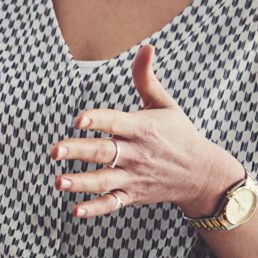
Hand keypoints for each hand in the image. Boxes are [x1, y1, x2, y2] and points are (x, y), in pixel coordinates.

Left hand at [51, 41, 242, 220]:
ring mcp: (133, 177)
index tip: (79, 119)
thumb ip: (146, 79)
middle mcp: (137, 154)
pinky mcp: (132, 195)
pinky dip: (94, 209)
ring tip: (58, 182)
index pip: (116, 122)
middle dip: (79, 151)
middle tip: (55, 150)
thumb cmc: (178, 134)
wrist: (201, 173)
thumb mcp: (165, 104)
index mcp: (143, 128)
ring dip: (81, 183)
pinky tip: (74, 210)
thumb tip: (146, 47)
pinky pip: (111, 204)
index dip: (98, 120)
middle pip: (105, 152)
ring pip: (104, 181)